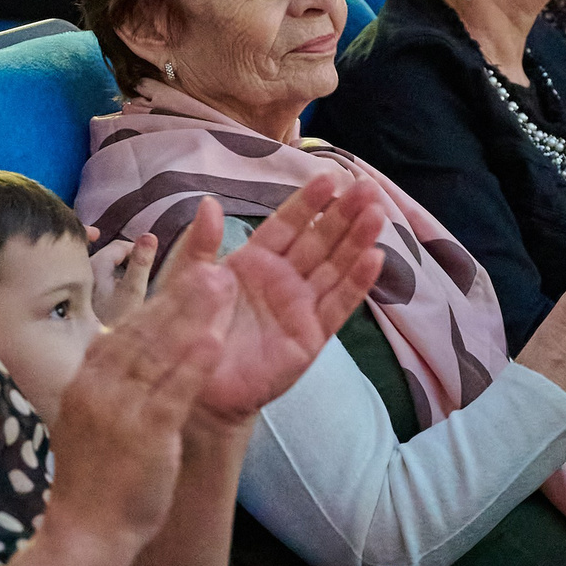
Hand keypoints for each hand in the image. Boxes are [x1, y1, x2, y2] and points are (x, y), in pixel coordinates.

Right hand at [44, 252, 229, 550]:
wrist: (85, 531)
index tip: (187, 274)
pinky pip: (172, 392)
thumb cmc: (92, 480)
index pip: (126, 330)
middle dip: (181, 295)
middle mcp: (99, 386)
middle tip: (214, 265)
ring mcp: (119, 408)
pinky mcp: (143, 434)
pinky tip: (216, 341)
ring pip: (161, 352)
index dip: (159, 299)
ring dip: (193, 315)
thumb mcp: (87, 419)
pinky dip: (194, 365)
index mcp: (86, 380)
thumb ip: (106, 384)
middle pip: (145, 330)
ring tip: (222, 285)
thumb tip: (122, 350)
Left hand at [85, 228, 154, 324]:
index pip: (120, 246)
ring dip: (116, 273)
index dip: (138, 252)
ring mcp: (78, 283)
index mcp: (96, 264)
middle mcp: (82, 269)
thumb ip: (141, 263)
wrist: (87, 351)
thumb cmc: (113, 323)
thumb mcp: (132, 292)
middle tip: (139, 276)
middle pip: (109, 256)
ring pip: (102, 269)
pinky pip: (94, 282)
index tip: (148, 265)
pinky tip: (112, 302)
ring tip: (127, 289)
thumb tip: (150, 235)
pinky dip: (106, 285)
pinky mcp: (77, 296)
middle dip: (126, 261)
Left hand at [159, 178, 387, 426]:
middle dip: (343, 215)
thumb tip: (208, 202)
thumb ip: (200, 245)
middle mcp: (284, 279)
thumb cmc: (191, 333)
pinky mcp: (310, 337)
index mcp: (255, 261)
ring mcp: (300, 307)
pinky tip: (375, 258)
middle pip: (320, 241)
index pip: (287, 225)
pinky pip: (338, 306)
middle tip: (367, 188)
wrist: (197, 388)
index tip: (328, 177)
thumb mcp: (187, 283)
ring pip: (335, 268)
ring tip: (378, 215)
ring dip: (357, 242)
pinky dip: (357, 284)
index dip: (308, 203)